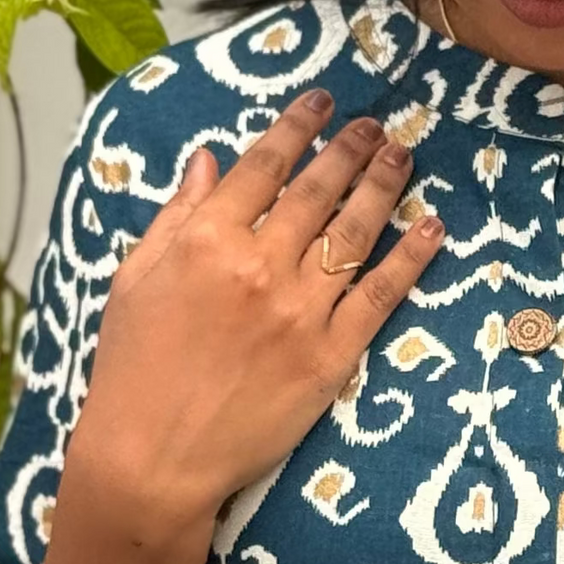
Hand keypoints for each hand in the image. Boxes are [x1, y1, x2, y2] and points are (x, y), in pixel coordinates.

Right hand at [62, 88, 444, 534]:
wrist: (152, 461)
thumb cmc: (133, 369)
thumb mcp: (135, 281)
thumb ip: (177, 216)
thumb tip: (208, 159)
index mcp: (206, 241)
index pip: (263, 166)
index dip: (298, 127)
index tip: (324, 101)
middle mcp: (259, 266)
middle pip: (318, 190)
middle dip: (351, 149)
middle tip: (377, 125)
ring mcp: (300, 311)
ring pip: (355, 233)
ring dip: (384, 187)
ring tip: (404, 157)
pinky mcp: (331, 355)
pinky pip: (380, 296)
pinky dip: (410, 258)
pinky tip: (431, 229)